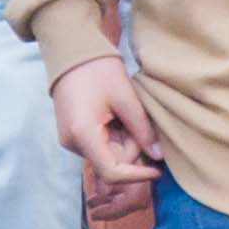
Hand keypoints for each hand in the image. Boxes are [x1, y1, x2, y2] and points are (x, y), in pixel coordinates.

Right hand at [52, 54, 165, 197]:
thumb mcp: (126, 98)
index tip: (157, 170)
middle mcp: (72, 143)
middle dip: (131, 148)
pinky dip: (113, 137)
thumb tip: (157, 157)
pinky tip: (115, 116)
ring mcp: (70, 141)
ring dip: (123, 141)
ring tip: (124, 113)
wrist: (72, 53)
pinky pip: (99, 146)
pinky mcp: (72, 136)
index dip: (136, 175)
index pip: (111, 173)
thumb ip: (142, 130)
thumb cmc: (99, 70)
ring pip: (106, 155)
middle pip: (110, 163)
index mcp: (83, 134)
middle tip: (136, 120)